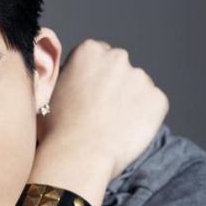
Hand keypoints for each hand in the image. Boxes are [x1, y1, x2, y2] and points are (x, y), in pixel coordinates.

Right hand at [38, 39, 169, 179]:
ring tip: (111, 124)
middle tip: (99, 109)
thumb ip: (62, 77)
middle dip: (112, 83)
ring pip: (136, 86)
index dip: (91, 75)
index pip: (97, 54)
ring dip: (128, 99)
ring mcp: (141, 77)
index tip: (87, 92)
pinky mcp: (158, 99)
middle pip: (118, 67)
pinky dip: (144, 116)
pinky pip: (152, 105)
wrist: (79, 155)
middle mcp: (117, 57)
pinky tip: (125, 131)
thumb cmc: (56, 128)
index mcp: (88, 50)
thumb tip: (63, 78)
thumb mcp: (47, 92)